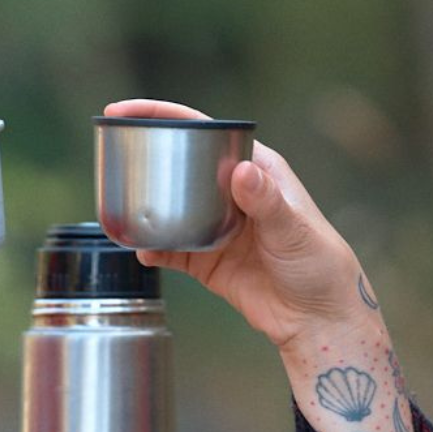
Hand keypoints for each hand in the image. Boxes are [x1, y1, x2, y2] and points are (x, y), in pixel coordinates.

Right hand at [102, 99, 369, 353]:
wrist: (318, 320)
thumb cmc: (319, 266)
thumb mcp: (294, 229)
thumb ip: (266, 201)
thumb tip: (241, 171)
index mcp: (257, 169)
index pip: (206, 131)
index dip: (167, 116)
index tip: (127, 110)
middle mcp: (233, 193)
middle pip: (182, 163)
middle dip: (147, 156)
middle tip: (112, 150)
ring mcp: (218, 227)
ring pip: (172, 207)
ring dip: (146, 205)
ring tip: (117, 203)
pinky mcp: (207, 261)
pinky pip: (172, 249)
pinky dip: (153, 249)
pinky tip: (141, 250)